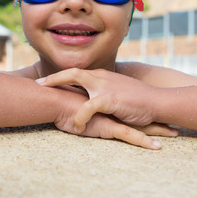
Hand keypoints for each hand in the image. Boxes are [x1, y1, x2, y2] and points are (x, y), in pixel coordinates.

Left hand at [37, 68, 158, 132]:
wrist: (158, 102)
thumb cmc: (139, 101)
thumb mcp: (118, 94)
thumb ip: (103, 95)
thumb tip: (91, 101)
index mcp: (103, 77)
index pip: (77, 72)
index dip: (60, 76)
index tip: (45, 82)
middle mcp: (102, 77)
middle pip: (72, 72)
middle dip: (53, 78)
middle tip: (38, 85)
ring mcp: (105, 86)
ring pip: (76, 81)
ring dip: (59, 89)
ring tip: (48, 102)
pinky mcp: (110, 99)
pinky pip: (87, 107)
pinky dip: (79, 116)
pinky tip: (76, 126)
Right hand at [56, 112, 177, 149]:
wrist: (54, 101)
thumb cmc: (58, 104)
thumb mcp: (71, 108)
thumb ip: (77, 109)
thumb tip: (75, 113)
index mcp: (105, 103)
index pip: (124, 107)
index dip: (138, 110)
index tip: (151, 113)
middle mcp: (112, 109)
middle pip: (137, 114)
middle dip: (155, 119)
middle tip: (171, 124)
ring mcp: (112, 117)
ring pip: (139, 125)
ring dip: (157, 130)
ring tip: (174, 133)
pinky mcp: (108, 126)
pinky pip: (130, 136)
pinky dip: (144, 142)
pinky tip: (157, 148)